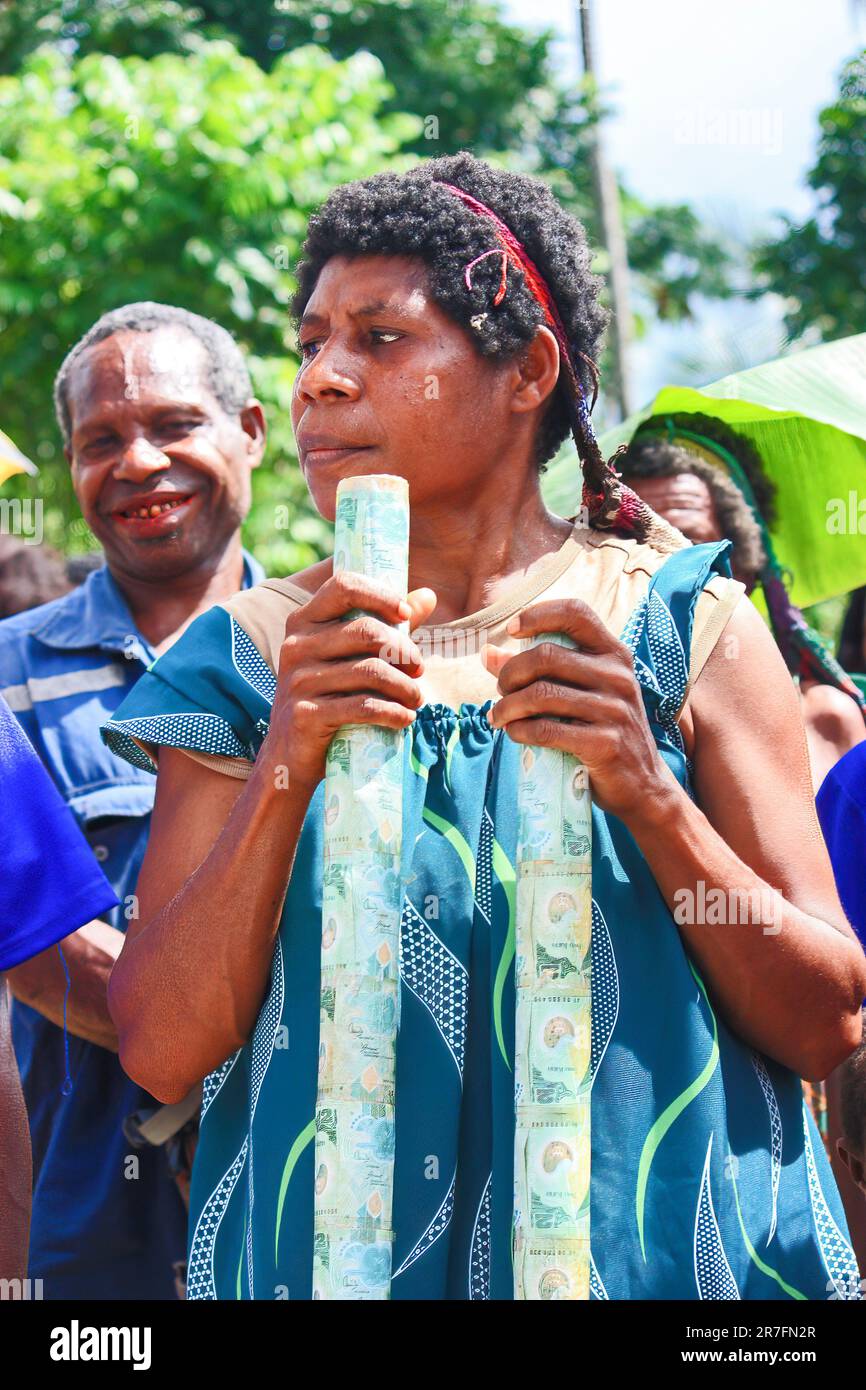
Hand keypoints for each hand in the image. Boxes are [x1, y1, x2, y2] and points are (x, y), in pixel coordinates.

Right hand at [266, 570, 436, 789]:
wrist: (290, 754)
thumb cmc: (329, 697)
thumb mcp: (350, 658)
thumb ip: (387, 626)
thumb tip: (428, 595)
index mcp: (303, 622)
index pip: (343, 586)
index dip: (380, 595)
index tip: (406, 615)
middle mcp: (296, 646)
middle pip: (366, 631)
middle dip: (404, 651)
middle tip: (419, 670)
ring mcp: (298, 681)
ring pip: (371, 672)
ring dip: (405, 687)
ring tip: (416, 699)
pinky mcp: (306, 715)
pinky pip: (363, 707)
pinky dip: (393, 712)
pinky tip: (405, 718)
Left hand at [481, 597, 672, 820]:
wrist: (642, 784)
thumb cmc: (603, 732)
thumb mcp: (581, 694)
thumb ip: (537, 671)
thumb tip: (487, 652)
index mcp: (614, 655)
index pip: (576, 613)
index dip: (538, 615)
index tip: (512, 631)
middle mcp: (618, 676)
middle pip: (546, 656)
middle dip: (510, 673)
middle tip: (501, 690)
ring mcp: (614, 709)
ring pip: (540, 695)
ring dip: (507, 707)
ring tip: (498, 717)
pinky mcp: (605, 743)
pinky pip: (546, 730)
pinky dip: (519, 731)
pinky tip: (514, 733)